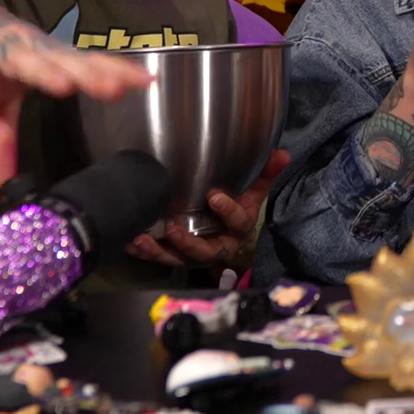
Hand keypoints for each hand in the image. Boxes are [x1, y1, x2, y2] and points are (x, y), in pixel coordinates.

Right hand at [0, 0, 147, 186]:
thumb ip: (4, 138)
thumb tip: (1, 184)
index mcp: (44, 58)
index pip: (86, 64)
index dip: (115, 71)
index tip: (148, 81)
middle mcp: (27, 51)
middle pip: (63, 63)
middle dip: (89, 75)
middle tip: (116, 87)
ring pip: (22, 60)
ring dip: (43, 71)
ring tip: (64, 86)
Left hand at [127, 149, 288, 267]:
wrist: (222, 225)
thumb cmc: (237, 204)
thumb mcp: (253, 190)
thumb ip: (266, 173)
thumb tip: (283, 154)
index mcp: (238, 229)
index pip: (238, 223)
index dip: (228, 212)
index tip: (215, 196)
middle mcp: (217, 246)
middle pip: (206, 252)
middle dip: (189, 243)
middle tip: (173, 228)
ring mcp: (194, 253)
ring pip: (178, 259)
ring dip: (159, 251)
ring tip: (143, 239)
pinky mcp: (175, 255)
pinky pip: (159, 257)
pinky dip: (144, 252)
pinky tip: (130, 242)